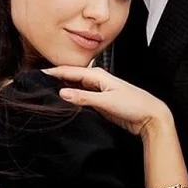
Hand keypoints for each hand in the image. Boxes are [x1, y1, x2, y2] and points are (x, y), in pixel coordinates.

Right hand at [43, 65, 171, 137]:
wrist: (150, 117)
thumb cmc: (135, 105)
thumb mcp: (107, 101)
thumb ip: (84, 98)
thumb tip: (63, 93)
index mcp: (99, 75)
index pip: (70, 71)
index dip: (53, 72)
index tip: (37, 74)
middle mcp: (97, 81)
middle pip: (71, 78)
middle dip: (55, 79)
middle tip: (37, 83)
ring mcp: (98, 91)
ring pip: (75, 88)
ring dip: (62, 89)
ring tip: (45, 92)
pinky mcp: (100, 102)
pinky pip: (81, 98)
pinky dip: (71, 99)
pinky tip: (64, 104)